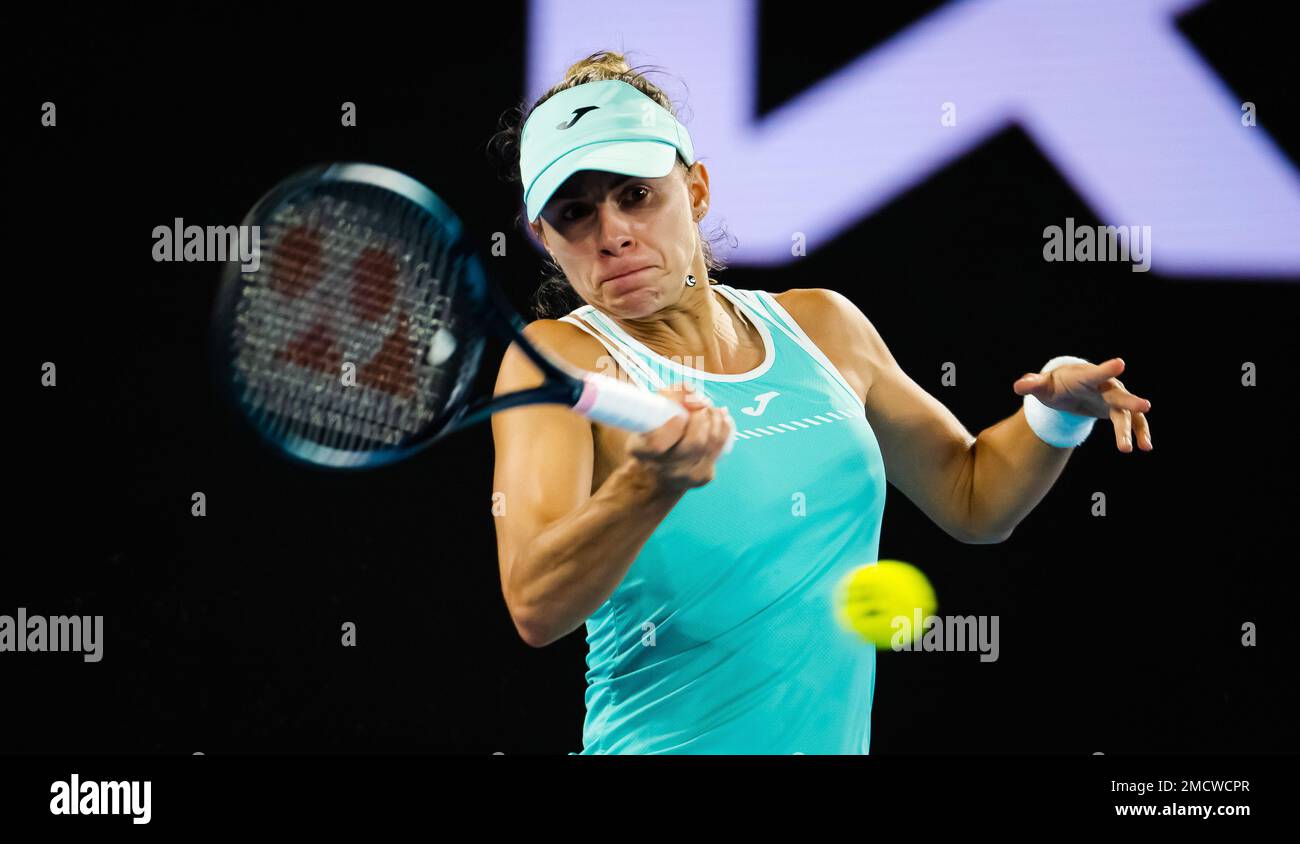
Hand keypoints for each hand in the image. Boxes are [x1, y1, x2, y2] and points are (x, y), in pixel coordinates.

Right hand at [624, 383, 735, 492]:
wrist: (654, 478)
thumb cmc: (649, 439)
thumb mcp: (644, 419)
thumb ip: (664, 399)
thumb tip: (690, 388)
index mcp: (643, 453)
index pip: (659, 443)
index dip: (673, 425)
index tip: (680, 413)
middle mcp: (665, 468)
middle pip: (694, 443)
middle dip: (702, 417)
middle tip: (702, 404)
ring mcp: (687, 475)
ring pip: (711, 444)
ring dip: (715, 420)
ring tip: (711, 408)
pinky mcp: (703, 477)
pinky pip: (719, 449)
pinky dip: (723, 429)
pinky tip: (721, 418)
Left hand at [1013, 357, 1152, 452]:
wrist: (1068, 388)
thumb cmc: (1054, 385)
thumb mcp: (1042, 386)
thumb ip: (1032, 384)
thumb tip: (1019, 386)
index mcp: (1085, 377)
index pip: (1095, 373)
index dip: (1106, 369)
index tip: (1120, 363)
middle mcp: (1104, 386)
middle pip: (1118, 394)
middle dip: (1130, 401)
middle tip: (1145, 406)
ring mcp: (1113, 398)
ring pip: (1127, 413)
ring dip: (1135, 429)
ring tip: (1143, 447)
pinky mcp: (1118, 410)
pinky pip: (1132, 421)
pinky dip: (1139, 432)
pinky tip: (1145, 446)